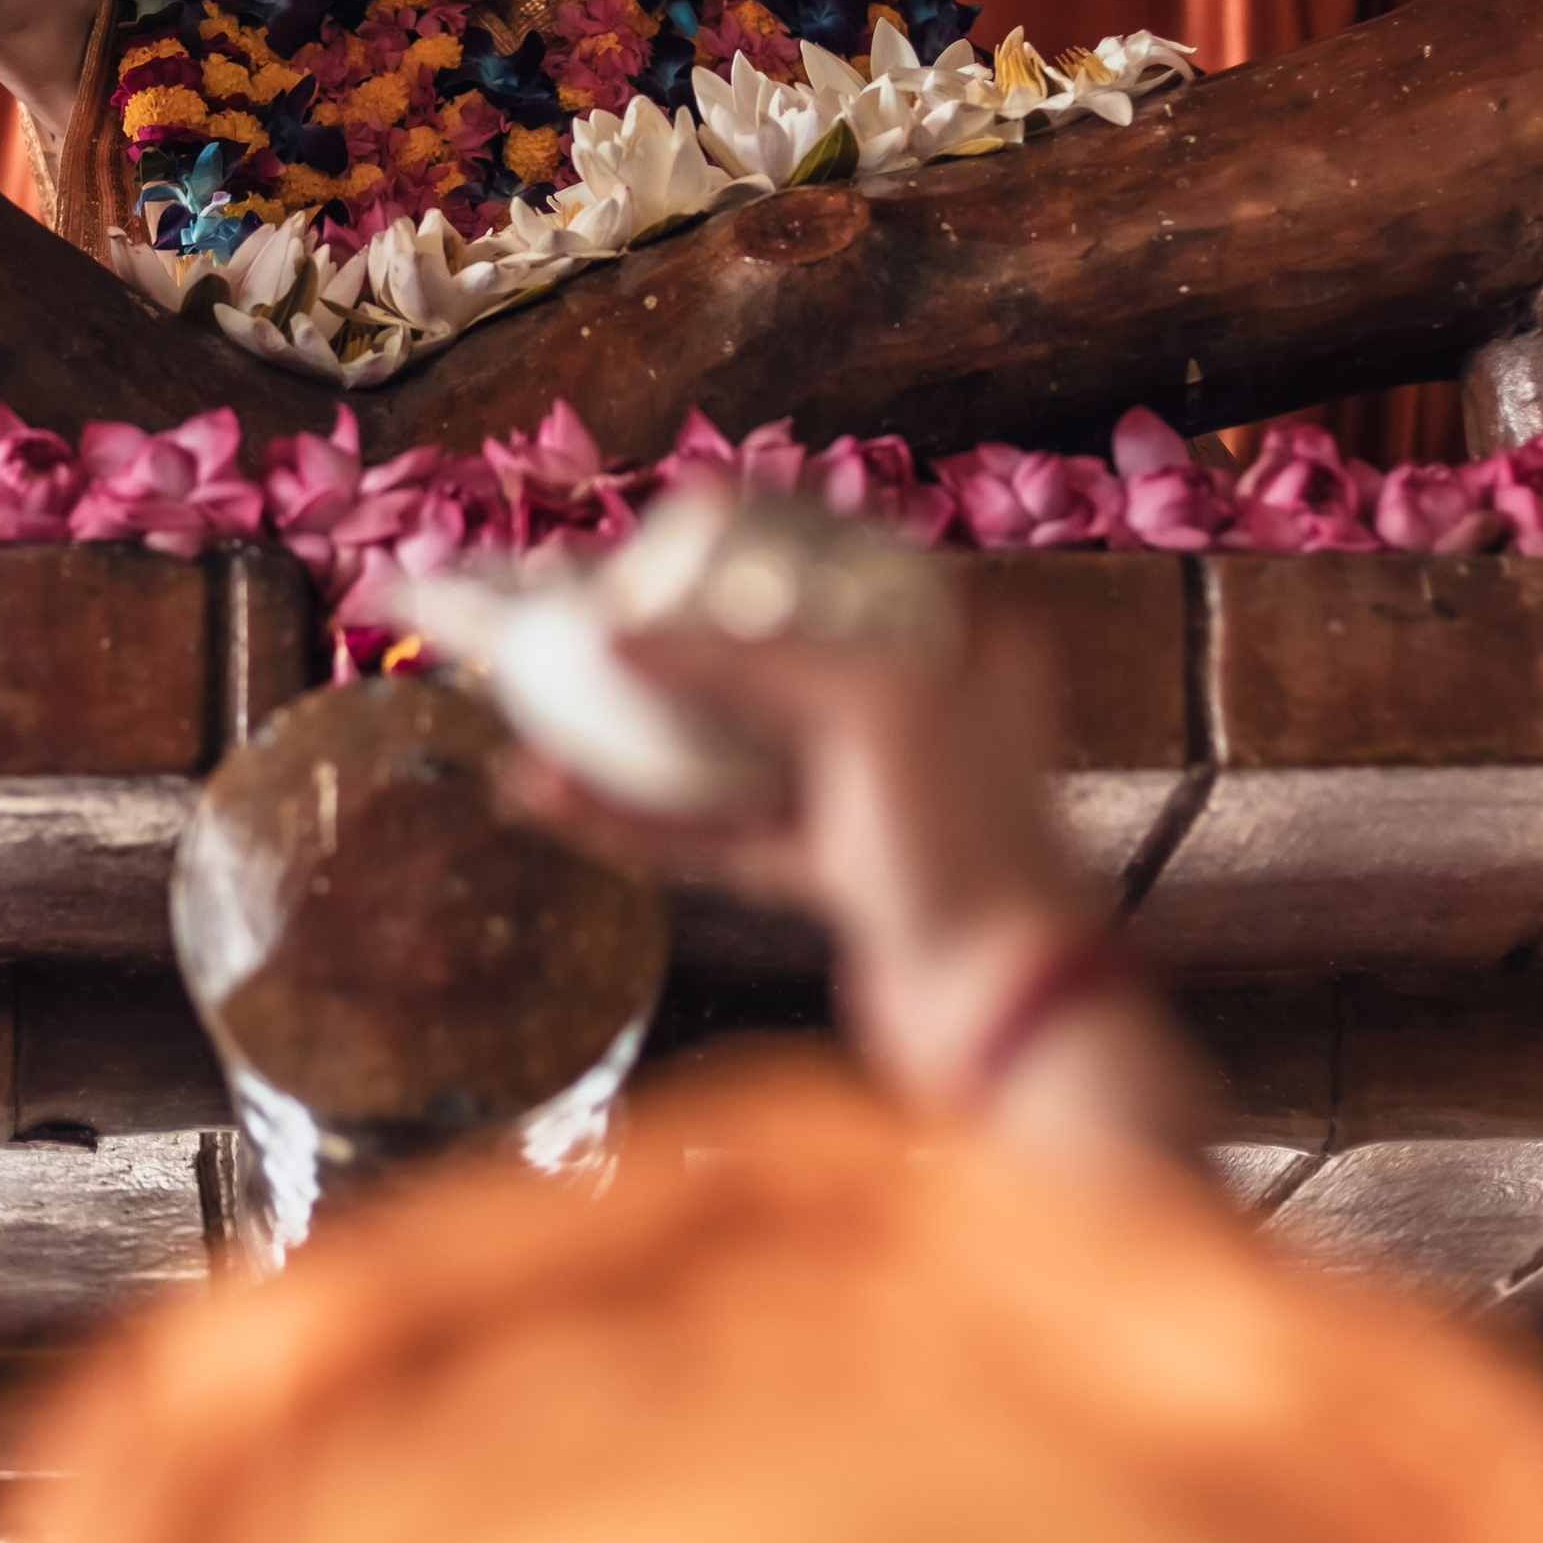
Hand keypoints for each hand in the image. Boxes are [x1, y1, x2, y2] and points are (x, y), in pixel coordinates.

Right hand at [506, 587, 1210, 1154]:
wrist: (1002, 1008)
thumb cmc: (966, 839)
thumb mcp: (867, 708)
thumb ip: (740, 662)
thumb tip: (618, 638)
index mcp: (957, 641)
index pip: (837, 566)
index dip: (750, 547)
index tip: (663, 534)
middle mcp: (921, 707)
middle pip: (772, 656)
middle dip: (674, 645)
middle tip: (586, 624)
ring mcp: (876, 794)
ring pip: (735, 747)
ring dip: (636, 737)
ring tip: (540, 716)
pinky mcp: (833, 873)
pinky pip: (721, 831)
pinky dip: (640, 818)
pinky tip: (557, 799)